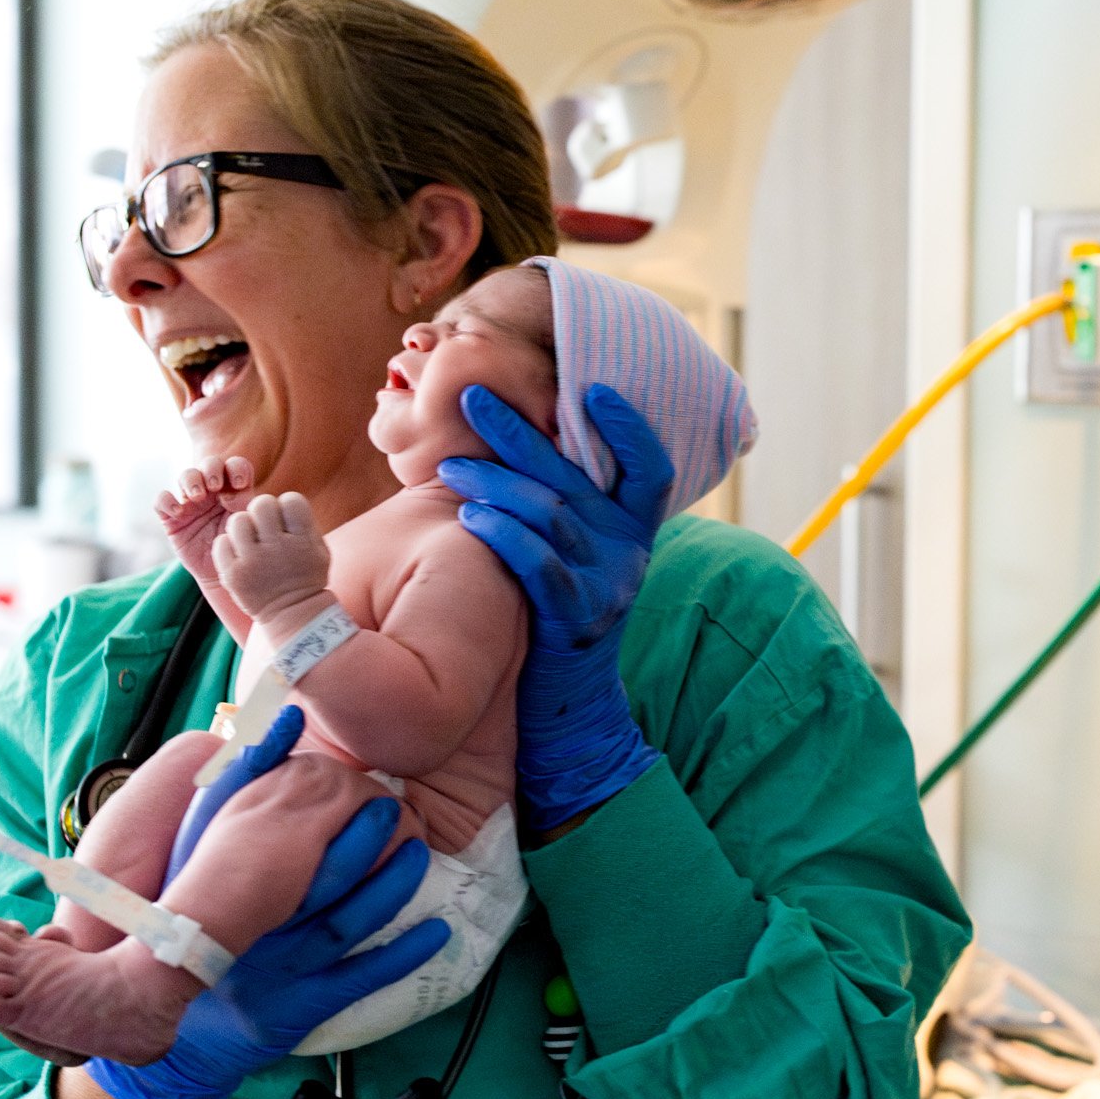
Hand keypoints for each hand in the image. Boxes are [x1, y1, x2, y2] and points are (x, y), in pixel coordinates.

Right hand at [86, 722, 449, 1098]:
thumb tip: (278, 719)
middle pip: (311, 880)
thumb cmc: (190, 919)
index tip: (348, 779)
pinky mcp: (299, 1009)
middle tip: (392, 808)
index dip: (313, 808)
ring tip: (417, 853)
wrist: (174, 1028)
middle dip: (358, 840)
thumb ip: (231, 786)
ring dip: (387, 888)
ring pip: (341, 925)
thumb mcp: (194, 853)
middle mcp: (245, 931)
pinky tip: (438, 930)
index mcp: (215, 887)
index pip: (264, 839)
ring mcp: (275, 970)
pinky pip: (357, 979)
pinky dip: (402, 955)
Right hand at [154, 457, 251, 581]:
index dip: (237, 468)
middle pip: (209, 464)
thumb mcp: (248, 525)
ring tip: (198, 496)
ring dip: (191, 480)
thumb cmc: (239, 546)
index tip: (240, 483)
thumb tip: (231, 493)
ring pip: (186, 476)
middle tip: (216, 485)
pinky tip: (179, 512)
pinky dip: (167, 501)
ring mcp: (191, 502)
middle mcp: (213, 490)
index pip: (235, 465)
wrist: (222, 573)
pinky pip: (161, 500)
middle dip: (212, 469)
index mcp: (235, 488)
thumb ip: (245, 505)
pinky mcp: (171, 517)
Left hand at [211, 492, 329, 622]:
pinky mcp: (233, 575)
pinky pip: (221, 543)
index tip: (288, 519)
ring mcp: (252, 562)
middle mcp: (277, 549)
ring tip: (250, 540)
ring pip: (237, 520)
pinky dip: (228, 545)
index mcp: (302, 541)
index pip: (291, 500)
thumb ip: (304, 522)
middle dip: (263, 510)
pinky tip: (239, 554)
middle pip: (261, 504)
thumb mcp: (319, 548)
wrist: (292, 613)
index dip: (288, 504)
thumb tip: (281, 500)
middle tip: (265, 525)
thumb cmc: (306, 575)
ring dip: (244, 526)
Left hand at [438, 383, 668, 829]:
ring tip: (448, 466)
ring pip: (554, 516)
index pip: (651, 469)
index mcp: (632, 532)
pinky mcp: (576, 620)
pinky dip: (506, 535)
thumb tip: (516, 441)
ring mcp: (607, 587)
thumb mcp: (577, 557)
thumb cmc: (556, 619)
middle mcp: (628, 553)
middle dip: (522, 432)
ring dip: (496, 482)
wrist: (569, 712)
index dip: (630, 428)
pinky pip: (542, 566)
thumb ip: (563, 507)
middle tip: (471, 396)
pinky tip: (471, 515)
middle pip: (579, 478)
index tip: (592, 386)